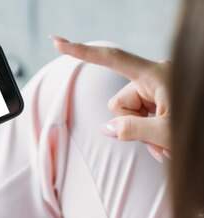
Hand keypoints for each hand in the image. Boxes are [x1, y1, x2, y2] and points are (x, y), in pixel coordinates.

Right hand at [50, 36, 170, 160]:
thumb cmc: (197, 130)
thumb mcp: (163, 133)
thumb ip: (130, 130)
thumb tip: (107, 128)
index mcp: (155, 75)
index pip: (111, 59)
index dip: (82, 52)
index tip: (58, 43)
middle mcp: (155, 78)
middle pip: (119, 102)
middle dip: (130, 124)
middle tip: (155, 140)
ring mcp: (158, 90)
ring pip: (129, 114)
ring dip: (142, 134)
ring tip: (164, 144)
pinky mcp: (162, 101)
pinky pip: (141, 118)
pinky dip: (149, 134)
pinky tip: (164, 143)